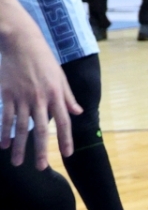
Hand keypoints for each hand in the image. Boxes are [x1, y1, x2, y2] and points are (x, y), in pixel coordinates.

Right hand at [0, 11, 79, 166]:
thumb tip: (78, 112)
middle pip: (41, 129)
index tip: (67, 154)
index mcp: (56, 92)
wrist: (22, 41)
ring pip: (21, 127)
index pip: (63, 120)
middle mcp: (40, 97)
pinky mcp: (8, 94)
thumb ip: (68, 96)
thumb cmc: (43, 58)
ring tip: (18, 163)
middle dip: (41, 150)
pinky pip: (6, 118)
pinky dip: (5, 133)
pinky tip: (4, 145)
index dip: (65, 138)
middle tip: (41, 168)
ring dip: (20, 147)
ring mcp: (23, 97)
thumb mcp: (60, 75)